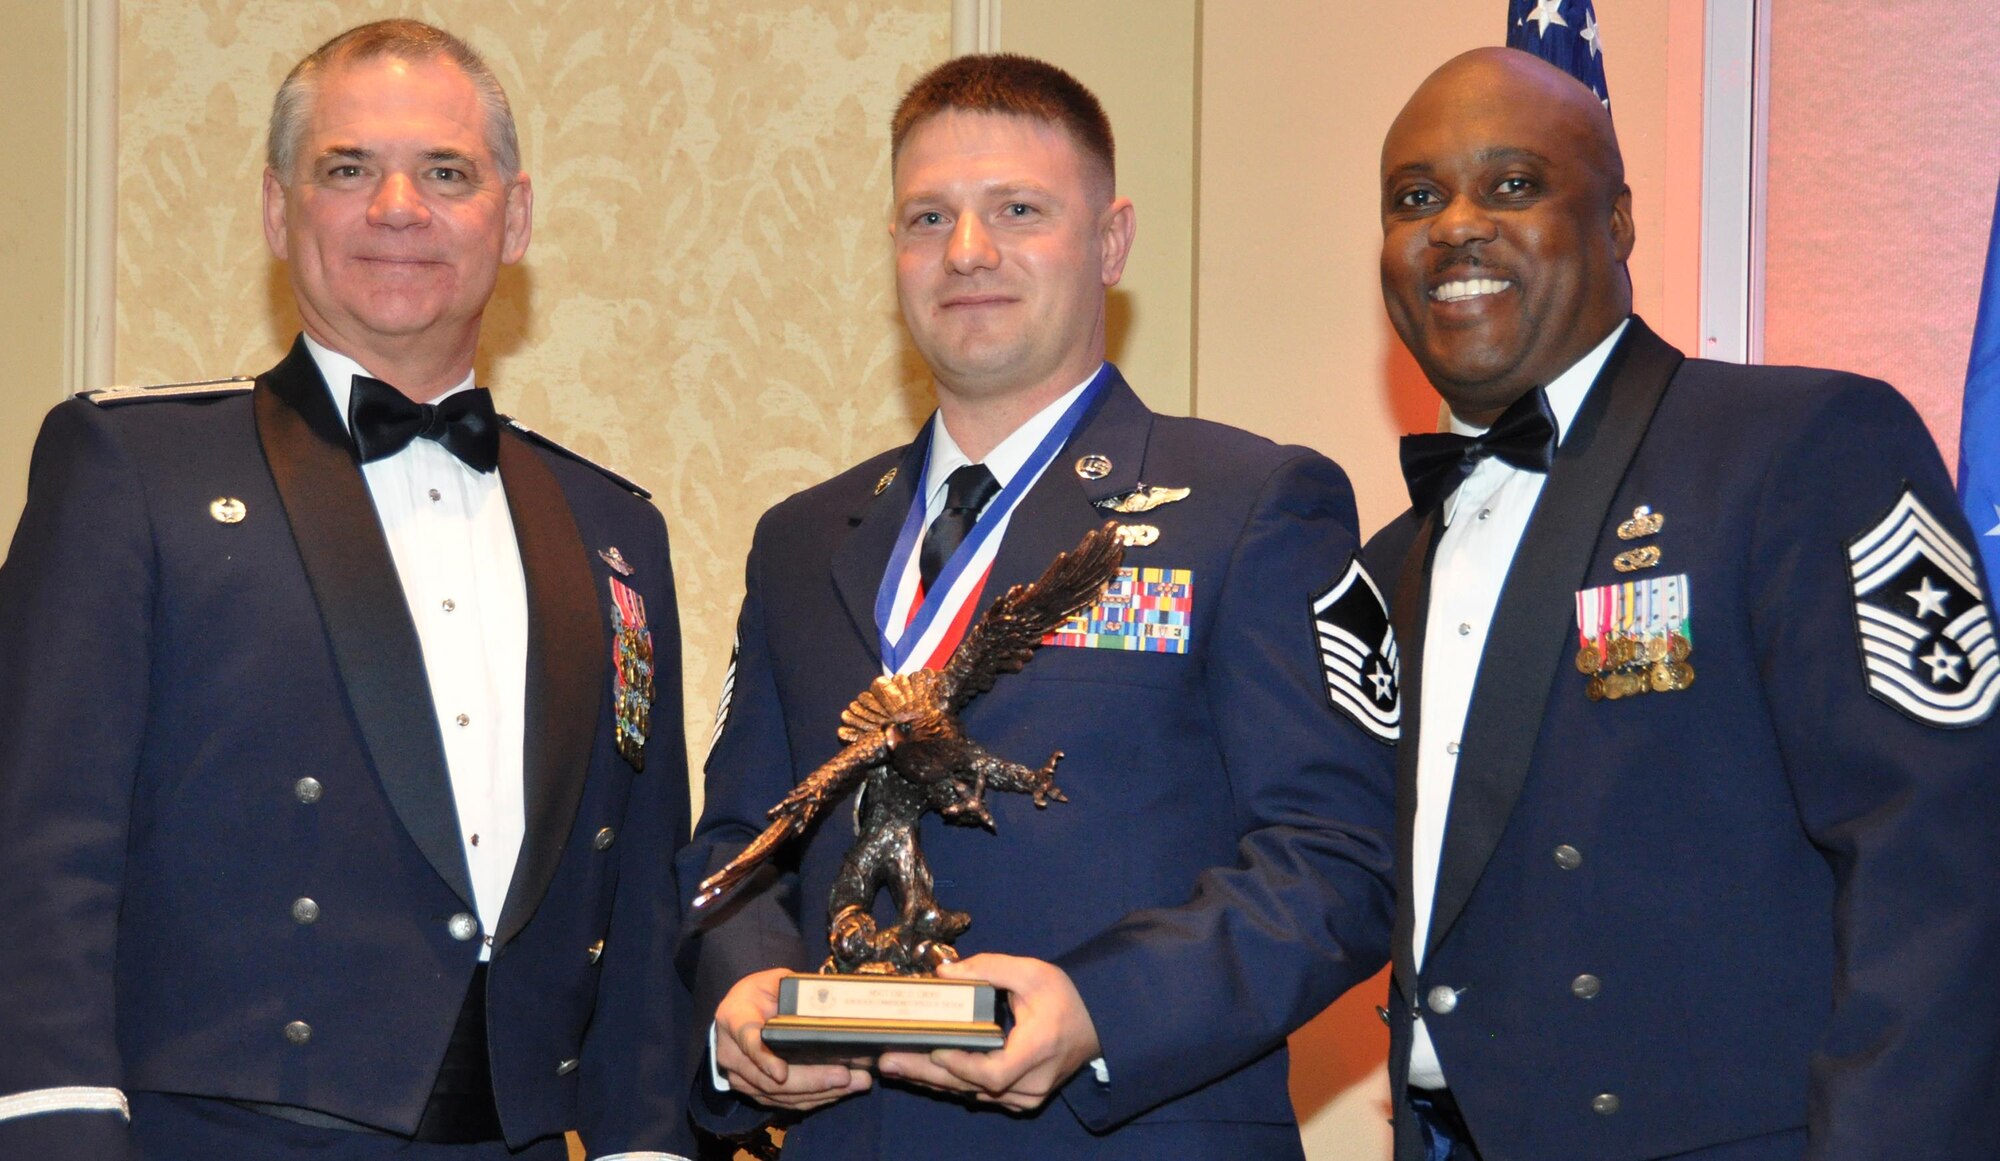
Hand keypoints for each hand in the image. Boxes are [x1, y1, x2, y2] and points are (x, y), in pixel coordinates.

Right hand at [714, 968, 873, 1110]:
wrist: (738, 1012)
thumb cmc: (759, 993)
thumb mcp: (772, 980)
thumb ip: (793, 988)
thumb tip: (826, 998)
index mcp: (734, 1018)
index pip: (747, 1041)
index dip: (764, 1059)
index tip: (782, 1073)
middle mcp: (732, 1053)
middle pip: (768, 1078)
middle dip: (810, 1080)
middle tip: (844, 1076)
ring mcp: (741, 1077)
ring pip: (778, 1095)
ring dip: (818, 1092)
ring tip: (853, 1084)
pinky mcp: (754, 1091)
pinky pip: (784, 1101)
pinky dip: (813, 1099)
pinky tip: (839, 1092)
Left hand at [876, 953, 1101, 1111]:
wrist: (1097, 1024)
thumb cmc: (1065, 997)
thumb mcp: (1032, 972)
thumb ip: (988, 968)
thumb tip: (943, 973)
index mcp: (1038, 1050)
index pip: (994, 1072)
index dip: (961, 1065)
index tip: (934, 1050)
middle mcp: (1032, 1082)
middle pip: (973, 1088)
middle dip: (926, 1074)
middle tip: (888, 1062)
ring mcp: (1027, 1096)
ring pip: (973, 1094)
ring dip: (932, 1080)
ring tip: (893, 1065)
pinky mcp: (1020, 1099)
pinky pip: (980, 1095)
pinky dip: (950, 1082)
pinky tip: (919, 1072)